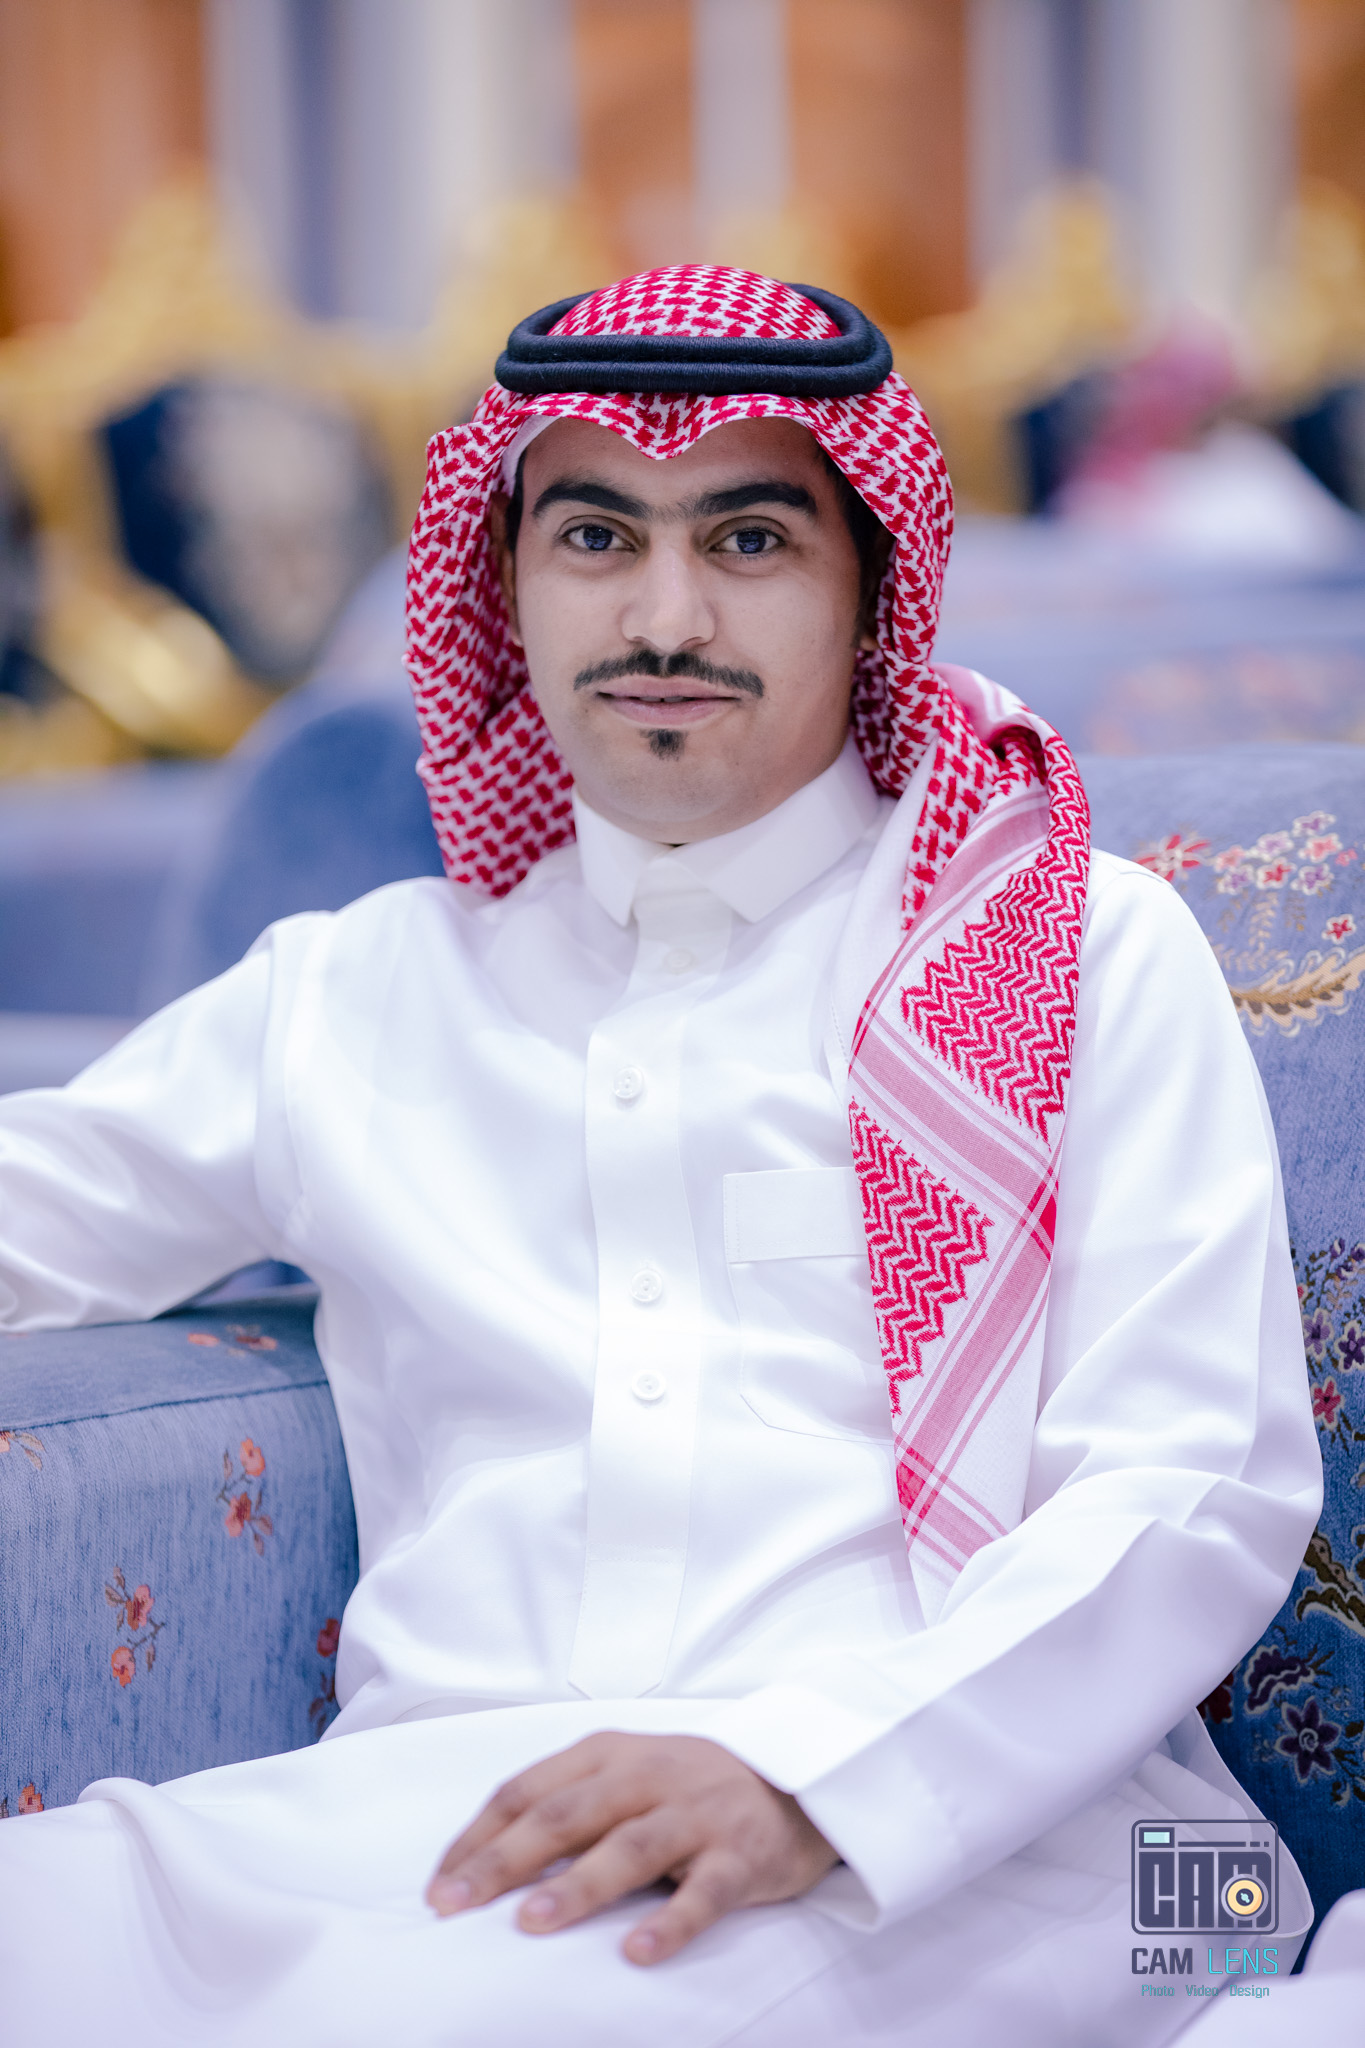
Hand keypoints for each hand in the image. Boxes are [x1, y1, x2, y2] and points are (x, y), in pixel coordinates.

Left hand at [426, 1732, 838, 1964]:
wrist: (795, 1784)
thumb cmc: (688, 1790)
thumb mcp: (624, 1778)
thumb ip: (567, 1808)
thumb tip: (483, 1866)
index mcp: (608, 1753)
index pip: (526, 1790)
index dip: (478, 1837)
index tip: (439, 1887)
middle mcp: (647, 1774)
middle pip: (565, 1815)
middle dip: (504, 1860)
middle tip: (455, 1905)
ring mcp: (696, 1812)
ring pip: (629, 1847)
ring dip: (577, 1886)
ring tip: (531, 1923)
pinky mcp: (740, 1853)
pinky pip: (704, 1892)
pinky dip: (671, 1922)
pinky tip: (639, 1954)